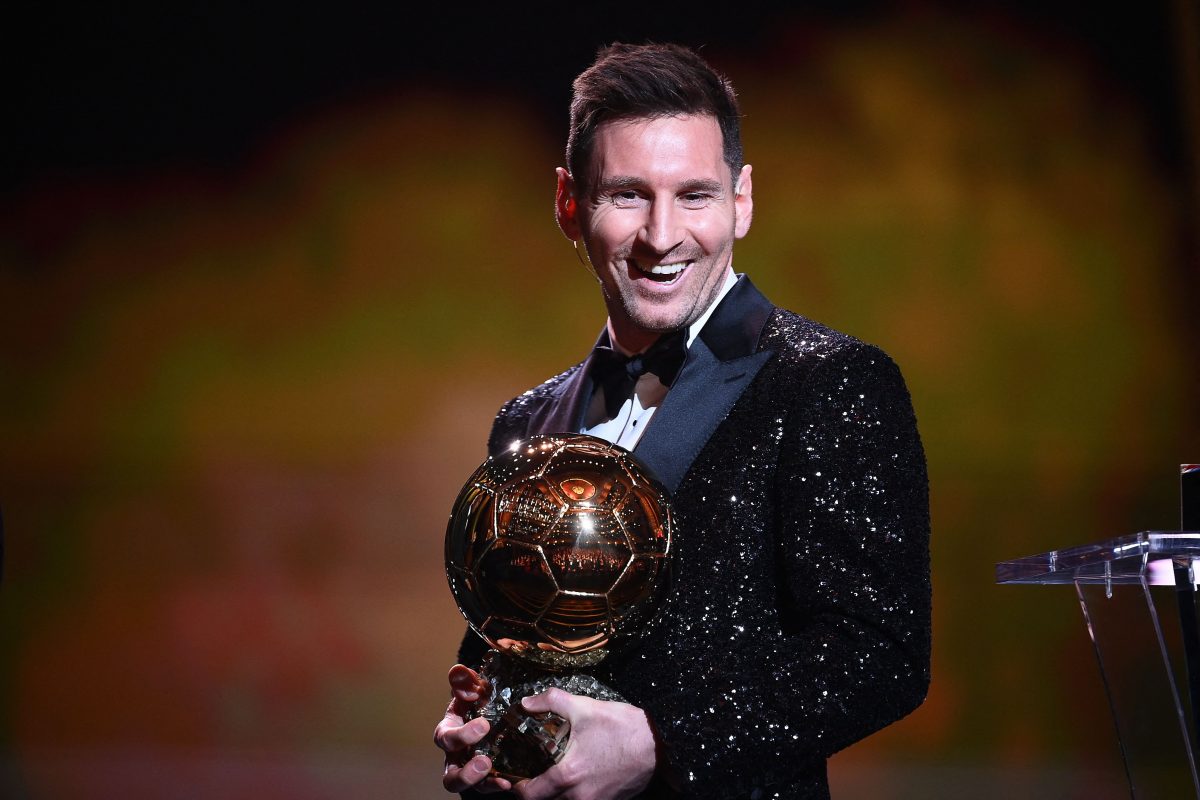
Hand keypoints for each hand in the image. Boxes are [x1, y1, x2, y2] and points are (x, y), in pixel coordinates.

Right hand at [433, 664, 511, 793]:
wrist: (492, 710)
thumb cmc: (478, 700)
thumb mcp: (472, 688)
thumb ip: (465, 680)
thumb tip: (459, 670)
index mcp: (449, 731)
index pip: (446, 738)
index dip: (462, 735)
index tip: (485, 725)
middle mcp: (455, 755)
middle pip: (450, 774)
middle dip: (465, 771)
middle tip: (485, 760)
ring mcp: (469, 769)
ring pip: (464, 786)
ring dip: (478, 782)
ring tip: (496, 775)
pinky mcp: (486, 777)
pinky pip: (487, 786)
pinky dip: (496, 785)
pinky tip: (508, 782)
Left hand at [513, 688, 656, 799]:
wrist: (659, 744)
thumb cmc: (622, 727)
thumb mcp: (584, 708)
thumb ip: (551, 702)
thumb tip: (526, 703)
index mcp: (568, 775)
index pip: (530, 795)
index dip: (518, 788)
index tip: (516, 777)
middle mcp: (579, 796)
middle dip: (535, 793)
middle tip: (531, 776)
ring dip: (555, 795)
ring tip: (553, 776)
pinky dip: (574, 796)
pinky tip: (577, 779)